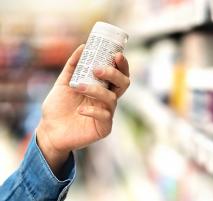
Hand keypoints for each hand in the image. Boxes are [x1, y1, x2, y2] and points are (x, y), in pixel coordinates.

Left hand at [36, 45, 129, 175]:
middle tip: (98, 69)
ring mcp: (107, 113)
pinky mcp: (104, 128)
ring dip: (96, 90)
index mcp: (102, 88)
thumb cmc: (58, 107)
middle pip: (123, 84)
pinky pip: (105, 116)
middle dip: (114, 74)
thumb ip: (73, 66)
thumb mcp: (63, 83)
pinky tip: (80, 110)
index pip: (119, 74)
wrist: (49, 131)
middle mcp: (107, 99)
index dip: (122, 65)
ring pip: (112, 98)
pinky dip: (92, 110)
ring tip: (78, 87)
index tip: (116, 54)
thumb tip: (83, 46)